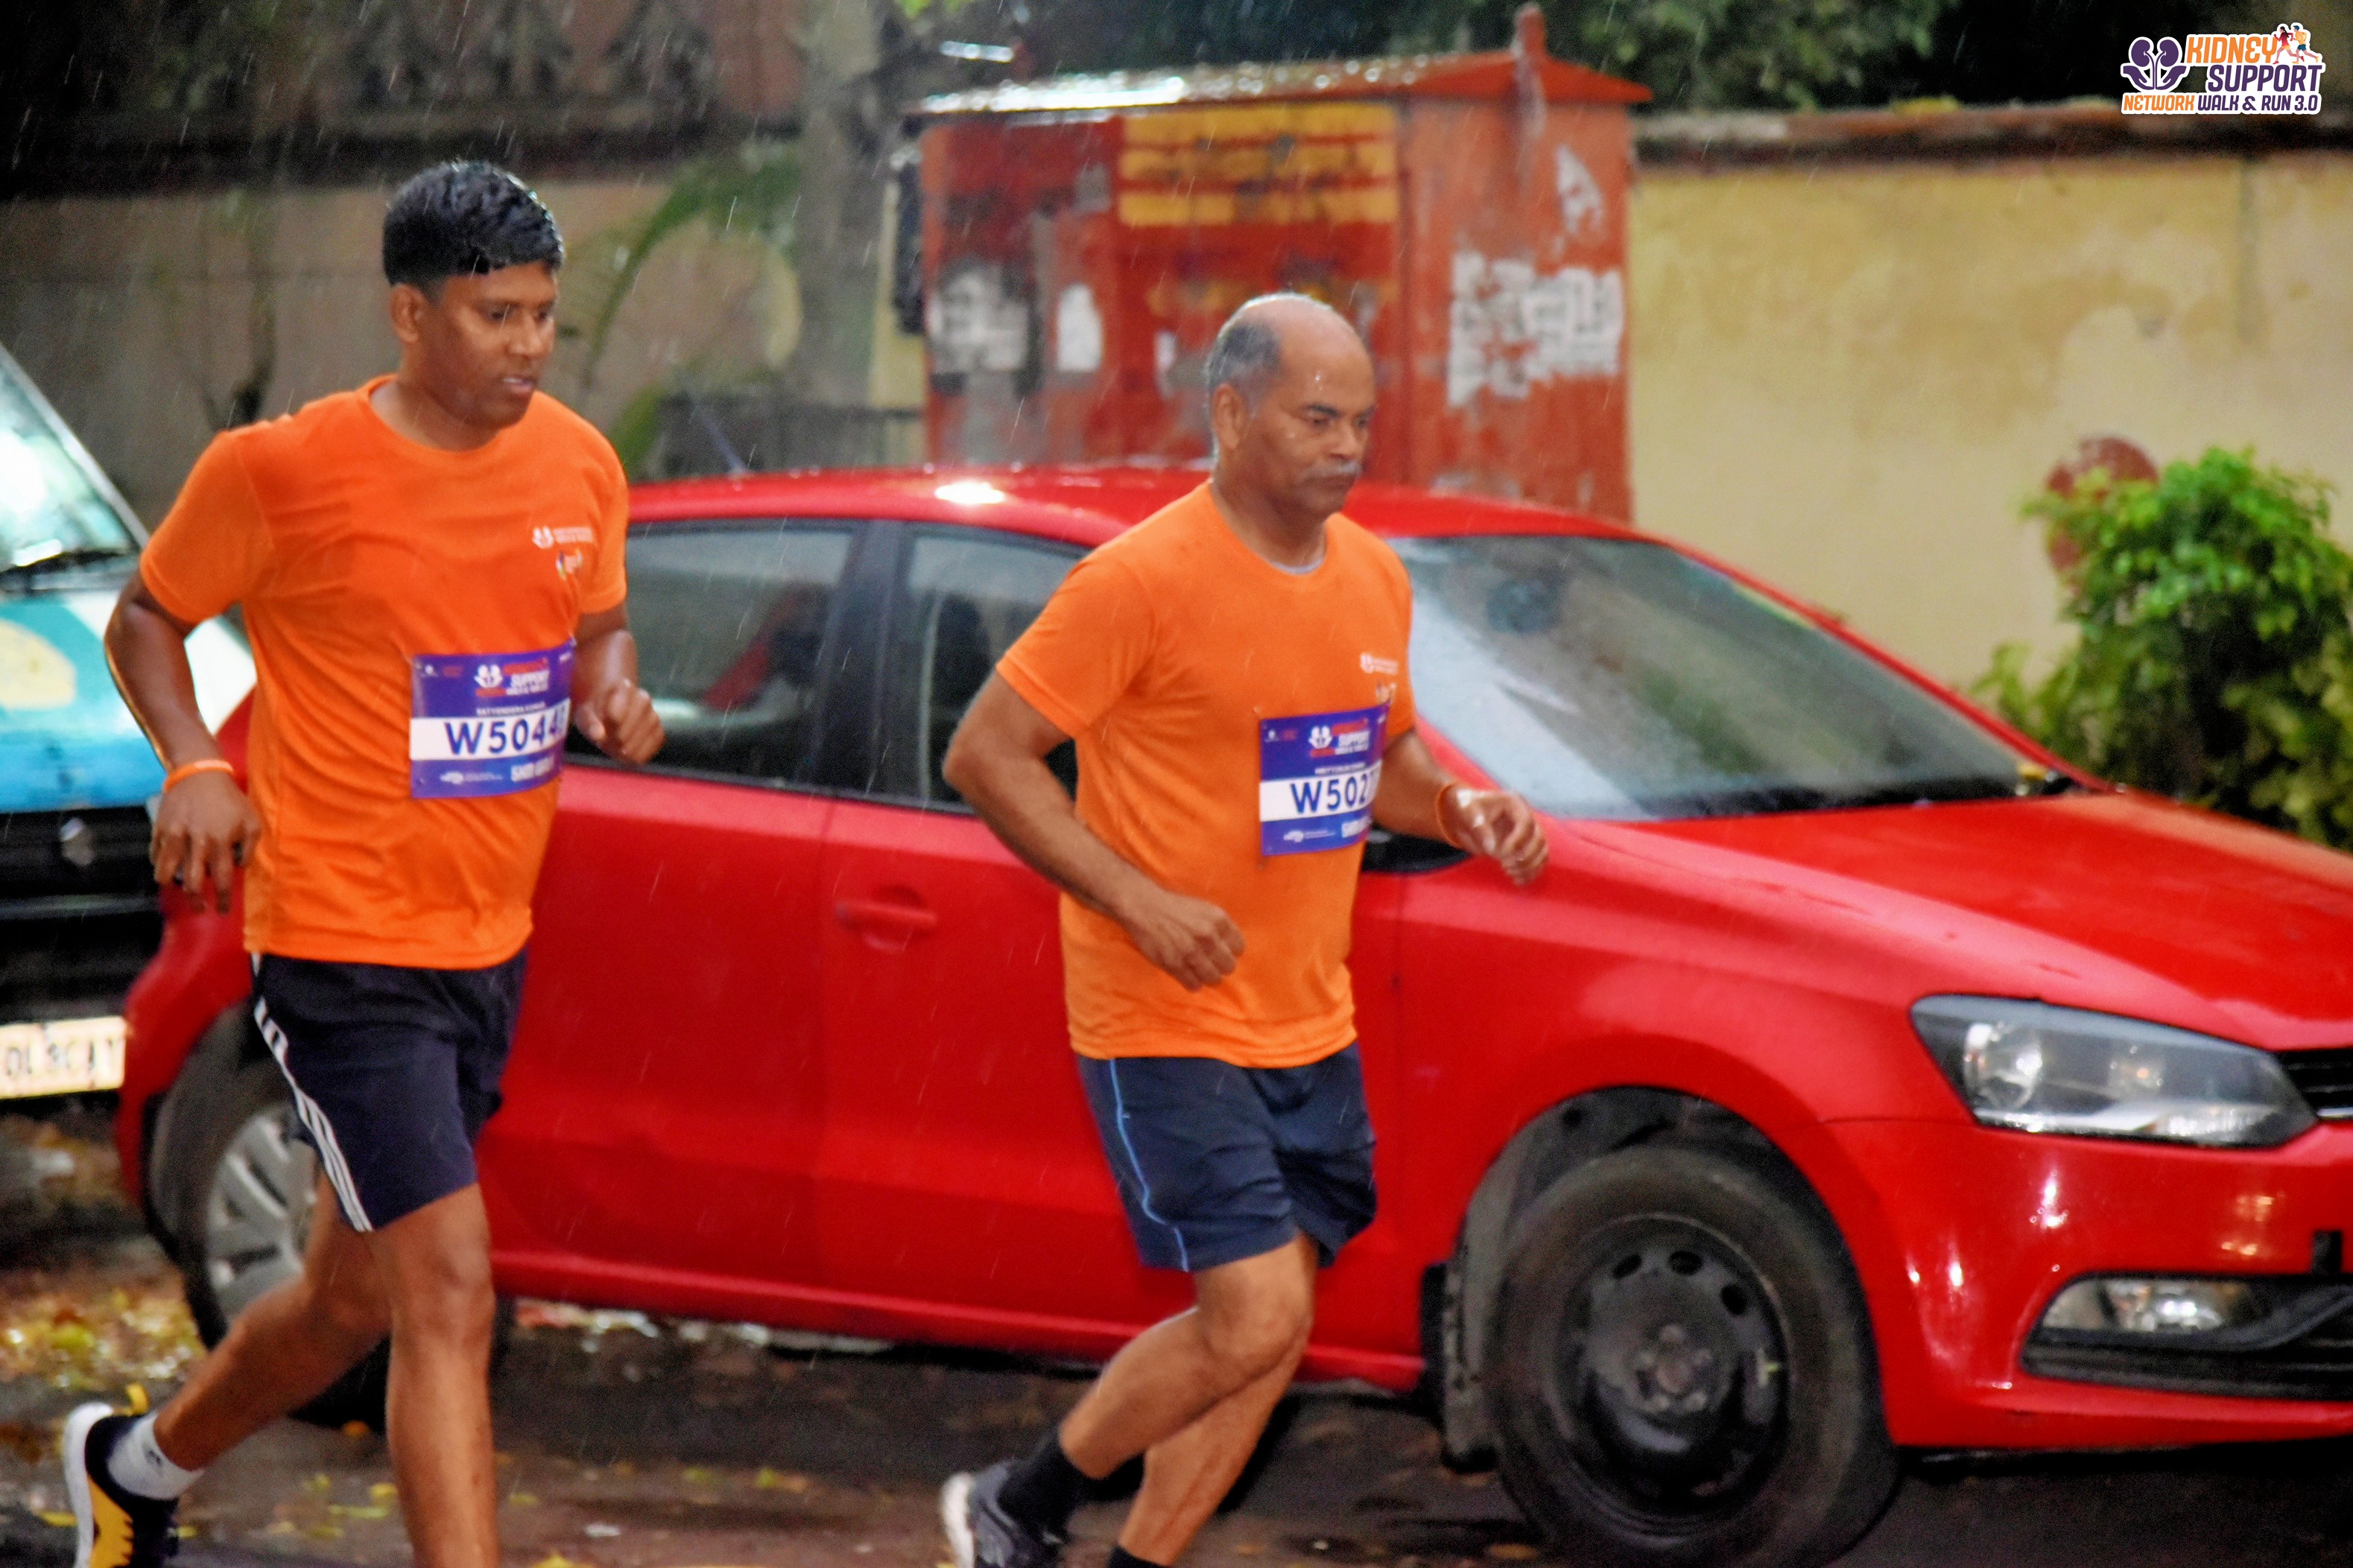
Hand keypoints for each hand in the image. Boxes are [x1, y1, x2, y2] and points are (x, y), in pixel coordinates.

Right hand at [152, 770, 261, 913]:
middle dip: (196, 902)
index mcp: (221, 842)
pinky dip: (161, 867)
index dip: (222, 900)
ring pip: (167, 874)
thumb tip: (237, 870)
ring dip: (173, 887)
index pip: (222, 880)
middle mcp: (197, 842)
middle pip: (192, 884)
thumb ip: (249, 849)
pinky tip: (168, 870)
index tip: (222, 911)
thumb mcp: (251, 822)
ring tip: (179, 890)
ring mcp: (175, 836)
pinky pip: (155, 857)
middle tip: (200, 908)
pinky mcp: (160, 830)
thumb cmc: (230, 800)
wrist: (200, 774)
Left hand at [574, 679, 663, 763]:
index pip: (615, 715)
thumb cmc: (596, 711)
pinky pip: (650, 750)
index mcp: (623, 688)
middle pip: (624, 733)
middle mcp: (643, 699)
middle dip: (612, 742)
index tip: (599, 734)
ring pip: (637, 743)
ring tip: (614, 746)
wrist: (613, 709)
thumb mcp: (585, 714)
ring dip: (624, 751)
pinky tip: (627, 752)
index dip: (605, 730)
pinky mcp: (659, 732)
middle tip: (604, 743)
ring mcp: (653, 716)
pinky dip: (637, 755)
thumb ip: (590, 723)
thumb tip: (598, 736)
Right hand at [1117, 885, 1245, 990]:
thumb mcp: (1204, 909)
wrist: (1144, 906)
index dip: (1230, 951)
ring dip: (1208, 977)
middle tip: (1211, 963)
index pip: (1239, 947)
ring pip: (1213, 978)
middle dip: (1221, 966)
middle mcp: (1207, 936)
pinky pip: (1193, 985)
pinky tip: (1188, 976)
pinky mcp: (1174, 964)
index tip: (1222, 952)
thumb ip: (1220, 927)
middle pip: (1228, 966)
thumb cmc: (1175, 907)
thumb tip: (1232, 949)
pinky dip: (1193, 983)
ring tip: (1201, 972)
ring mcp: (1191, 952)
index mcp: (1218, 919)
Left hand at [1442, 786, 1548, 886]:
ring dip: (1530, 866)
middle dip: (1525, 856)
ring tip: (1510, 874)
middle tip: (1505, 866)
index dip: (1517, 841)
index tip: (1500, 855)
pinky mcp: (1525, 846)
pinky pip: (1536, 860)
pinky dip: (1530, 873)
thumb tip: (1492, 849)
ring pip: (1541, 851)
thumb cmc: (1466, 809)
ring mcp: (1527, 833)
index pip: (1526, 822)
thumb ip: (1480, 828)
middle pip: (1539, 838)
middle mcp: (1525, 817)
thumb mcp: (1467, 812)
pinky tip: (1517, 881)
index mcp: (1514, 803)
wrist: (1466, 815)